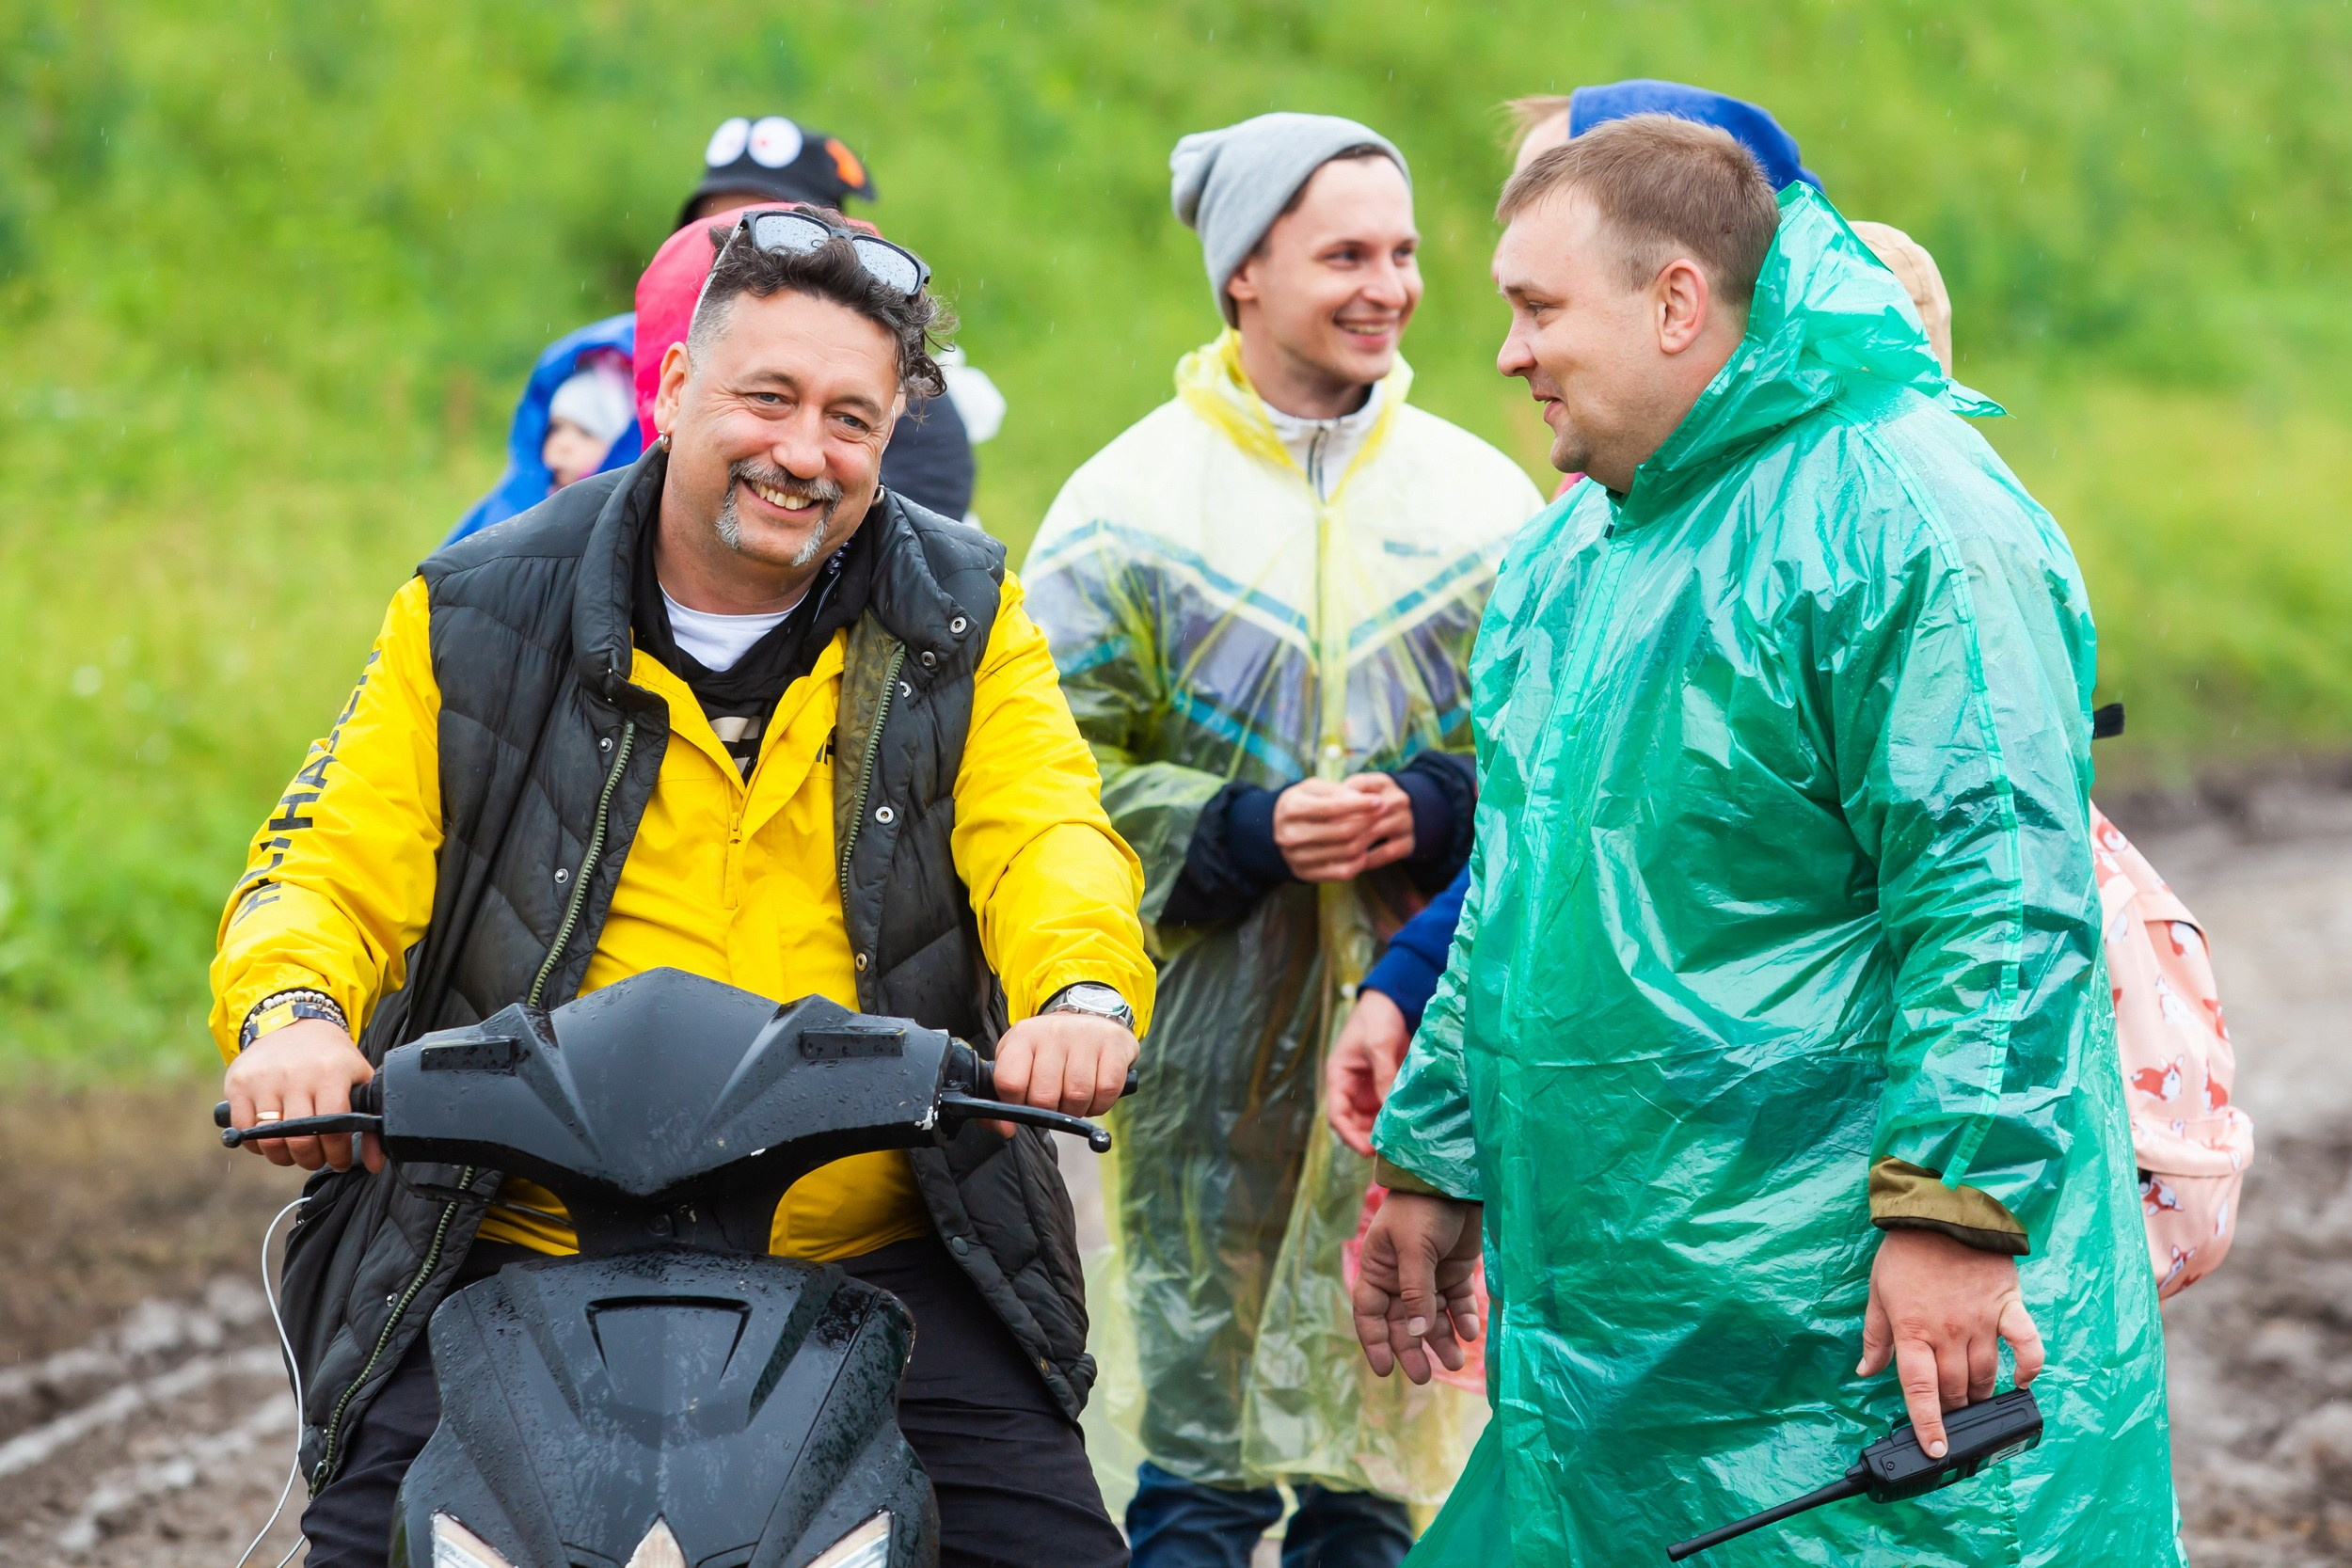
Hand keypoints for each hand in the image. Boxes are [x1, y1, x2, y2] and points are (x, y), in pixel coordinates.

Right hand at [222, 1018, 381, 1173]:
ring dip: (283, 1156)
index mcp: (331, 1073)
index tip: (340, 1161)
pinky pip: (243, 1129)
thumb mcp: (359, 1078)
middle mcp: (295, 1075)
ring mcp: (263, 1080)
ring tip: (293, 1151)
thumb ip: (370, 1122)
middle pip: (300, 1139)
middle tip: (316, 1158)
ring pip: (269, 1139)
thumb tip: (375, 1164)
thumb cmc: (331, 1056)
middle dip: (311, 1159)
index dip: (337, 1153)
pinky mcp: (238, 1083)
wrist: (294, 1021)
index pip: (334, 1128)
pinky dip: (255, 1144)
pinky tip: (270, 1139)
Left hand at [988, 1011, 1137, 1136]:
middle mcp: (1052, 1032)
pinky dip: (1099, 1105)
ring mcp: (1085, 1036)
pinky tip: (1094, 1095)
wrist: (1090, 1017)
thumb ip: (1004, 1096)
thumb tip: (1005, 1129)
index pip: (1009, 1082)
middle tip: (1054, 1104)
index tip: (1022, 1110)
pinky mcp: (1114, 1044)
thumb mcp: (1020, 1061)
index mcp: (1022, 1037)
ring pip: (1077, 1097)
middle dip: (1050, 1112)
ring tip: (1074, 1099)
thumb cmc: (1050, 1050)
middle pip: (1044, 1096)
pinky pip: (1106, 1092)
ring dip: (1076, 1111)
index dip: (1014, 1107)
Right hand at [1274, 774, 1414, 881]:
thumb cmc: (1301, 804)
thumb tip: (1363, 799)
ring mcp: (1297, 858)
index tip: (1379, 801)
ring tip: (1377, 829)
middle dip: (1368, 821)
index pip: (1332, 808)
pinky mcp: (1305, 874)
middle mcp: (1290, 835)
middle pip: (1342, 831)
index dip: (1359, 805)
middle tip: (1384, 813)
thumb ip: (1336, 791)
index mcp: (1291, 809)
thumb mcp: (1312, 789)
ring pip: (1345, 852)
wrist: (1274, 830)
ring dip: (1367, 840)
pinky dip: (1359, 861)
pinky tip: (1365, 850)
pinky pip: (1342, 872)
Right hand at [1326, 987, 1410, 1155]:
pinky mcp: (1388, 1085)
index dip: (1349, 1134)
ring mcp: (1371, 1088)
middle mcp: (1352, 1087)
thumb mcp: (1379, 1046)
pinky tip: (1409, 1127)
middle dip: (1368, 1138)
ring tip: (1400, 1143)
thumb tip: (1389, 1112)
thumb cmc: (1376, 1018)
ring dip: (1383, 1131)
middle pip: (1355, 1122)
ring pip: (1373, 1119)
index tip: (1366, 1149)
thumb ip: (1384, 1077)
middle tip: (1389, 1152)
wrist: (1393, 999)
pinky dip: (1396, 1119)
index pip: (1337, 1114)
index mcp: (1339, 1077)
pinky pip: (1389, 1108)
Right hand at [1352, 1191, 1483, 1383]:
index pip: (1370, 1314)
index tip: (1385, 1370)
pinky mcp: (1455, 1273)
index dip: (1375, 1343)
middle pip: (1402, 1324)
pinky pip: (1456, 1304)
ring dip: (1441, 1340)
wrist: (1456, 1181)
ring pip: (1431, 1319)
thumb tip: (1414, 1333)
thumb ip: (1415, 1292)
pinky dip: (1462, 1319)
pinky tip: (1469, 1332)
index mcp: (1378, 1270)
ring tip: (1455, 1362)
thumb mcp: (1414, 1249)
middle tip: (1425, 1377)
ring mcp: (1429, 1277)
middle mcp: (1400, 1279)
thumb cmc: (1423, 1209)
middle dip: (1413, 1350)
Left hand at [1856, 1228, 2045, 1456]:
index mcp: (1913, 1330)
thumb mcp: (1877, 1292)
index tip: (1934, 1449)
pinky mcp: (2008, 1306)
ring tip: (1975, 1402)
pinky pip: (2027, 1344)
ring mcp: (1982, 1320)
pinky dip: (2028, 1367)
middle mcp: (1949, 1332)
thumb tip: (1867, 1371)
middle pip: (1955, 1387)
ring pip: (1986, 1373)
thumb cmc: (1905, 1252)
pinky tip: (2022, 1382)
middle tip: (1951, 1415)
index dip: (1928, 1424)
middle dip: (1953, 1409)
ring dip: (1981, 1394)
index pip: (1920, 1389)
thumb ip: (1875, 1336)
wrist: (1942, 1211)